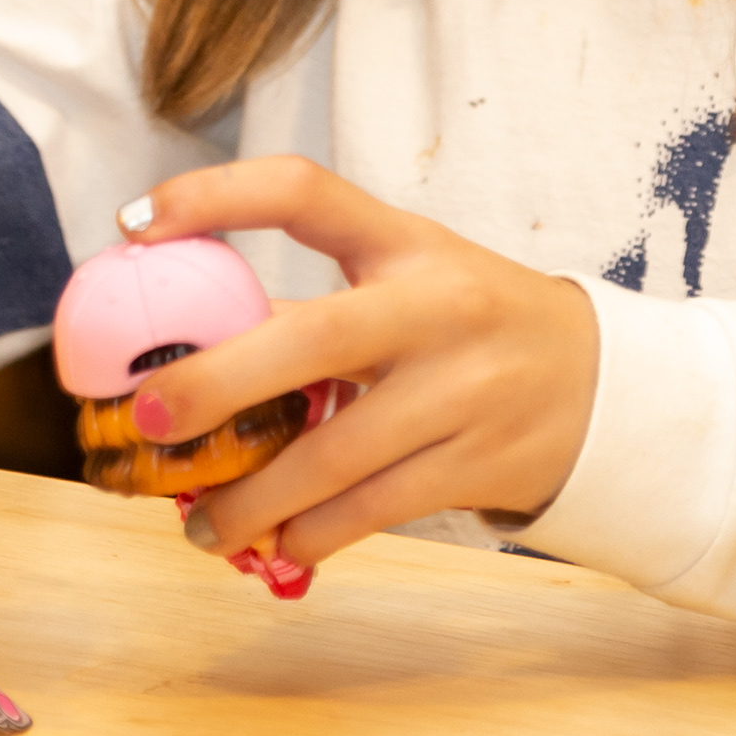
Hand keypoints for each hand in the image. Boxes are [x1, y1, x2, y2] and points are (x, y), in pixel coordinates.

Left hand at [109, 157, 598, 571]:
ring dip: (251, 498)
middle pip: (313, 339)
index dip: (215, 197)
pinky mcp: (474, 463)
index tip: (135, 225)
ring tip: (197, 522)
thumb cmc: (471, 327)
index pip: (303, 190)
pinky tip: (277, 544)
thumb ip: (316, 309)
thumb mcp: (409, 284)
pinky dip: (311, 533)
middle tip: (146, 419)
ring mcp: (460, 390)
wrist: (599, 388)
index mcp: (404, 242)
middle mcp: (434, 308)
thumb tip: (184, 354)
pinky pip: (370, 509)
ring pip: (334, 454)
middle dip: (216, 382)